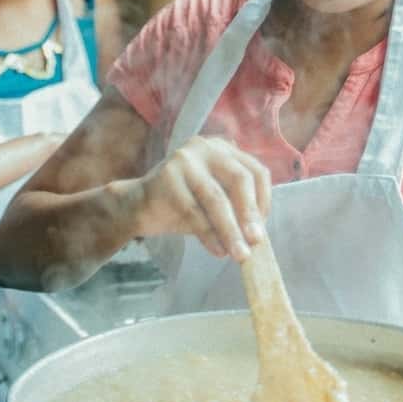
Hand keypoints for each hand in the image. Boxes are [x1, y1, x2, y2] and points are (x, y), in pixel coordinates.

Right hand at [131, 135, 270, 261]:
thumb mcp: (215, 201)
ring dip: (231, 230)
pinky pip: (194, 211)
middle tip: (256, 241)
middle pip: (239, 179)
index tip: (262, 229)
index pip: (256, 171)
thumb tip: (259, 236)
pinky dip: (209, 235)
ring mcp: (185, 160)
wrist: (138, 205)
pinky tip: (218, 251)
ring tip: (239, 254)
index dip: (264, 201)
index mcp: (224, 149)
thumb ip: (236, 208)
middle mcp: (206, 148)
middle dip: (250, 214)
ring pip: (216, 198)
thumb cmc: (183, 204)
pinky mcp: (167, 177)